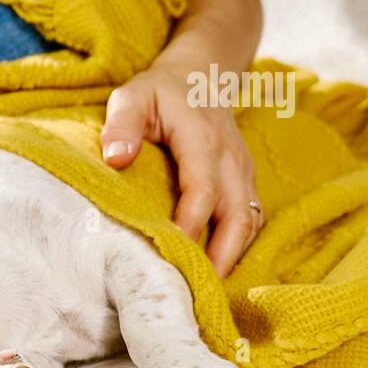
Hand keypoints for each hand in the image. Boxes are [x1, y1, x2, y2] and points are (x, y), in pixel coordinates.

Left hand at [100, 63, 262, 277]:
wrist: (200, 76)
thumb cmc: (158, 92)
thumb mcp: (131, 96)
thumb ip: (121, 124)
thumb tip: (116, 158)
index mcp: (202, 137)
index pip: (203, 189)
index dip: (191, 225)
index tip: (172, 255)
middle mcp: (231, 157)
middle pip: (238, 215)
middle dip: (221, 256)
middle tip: (196, 292)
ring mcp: (244, 170)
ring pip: (250, 221)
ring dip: (232, 256)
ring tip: (205, 290)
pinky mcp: (246, 181)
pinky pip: (251, 219)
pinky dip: (239, 246)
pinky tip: (215, 268)